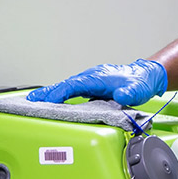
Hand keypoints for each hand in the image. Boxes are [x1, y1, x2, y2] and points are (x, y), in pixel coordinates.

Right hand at [27, 59, 166, 105]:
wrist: (146, 76)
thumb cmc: (140, 82)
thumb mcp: (137, 89)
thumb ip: (130, 93)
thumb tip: (122, 96)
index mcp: (98, 77)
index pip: (73, 85)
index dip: (59, 93)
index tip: (47, 100)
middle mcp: (92, 78)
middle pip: (65, 85)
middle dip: (48, 93)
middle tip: (31, 100)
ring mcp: (91, 82)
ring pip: (67, 87)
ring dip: (52, 94)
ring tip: (36, 102)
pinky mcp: (92, 87)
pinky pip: (73, 91)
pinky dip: (62, 96)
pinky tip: (54, 102)